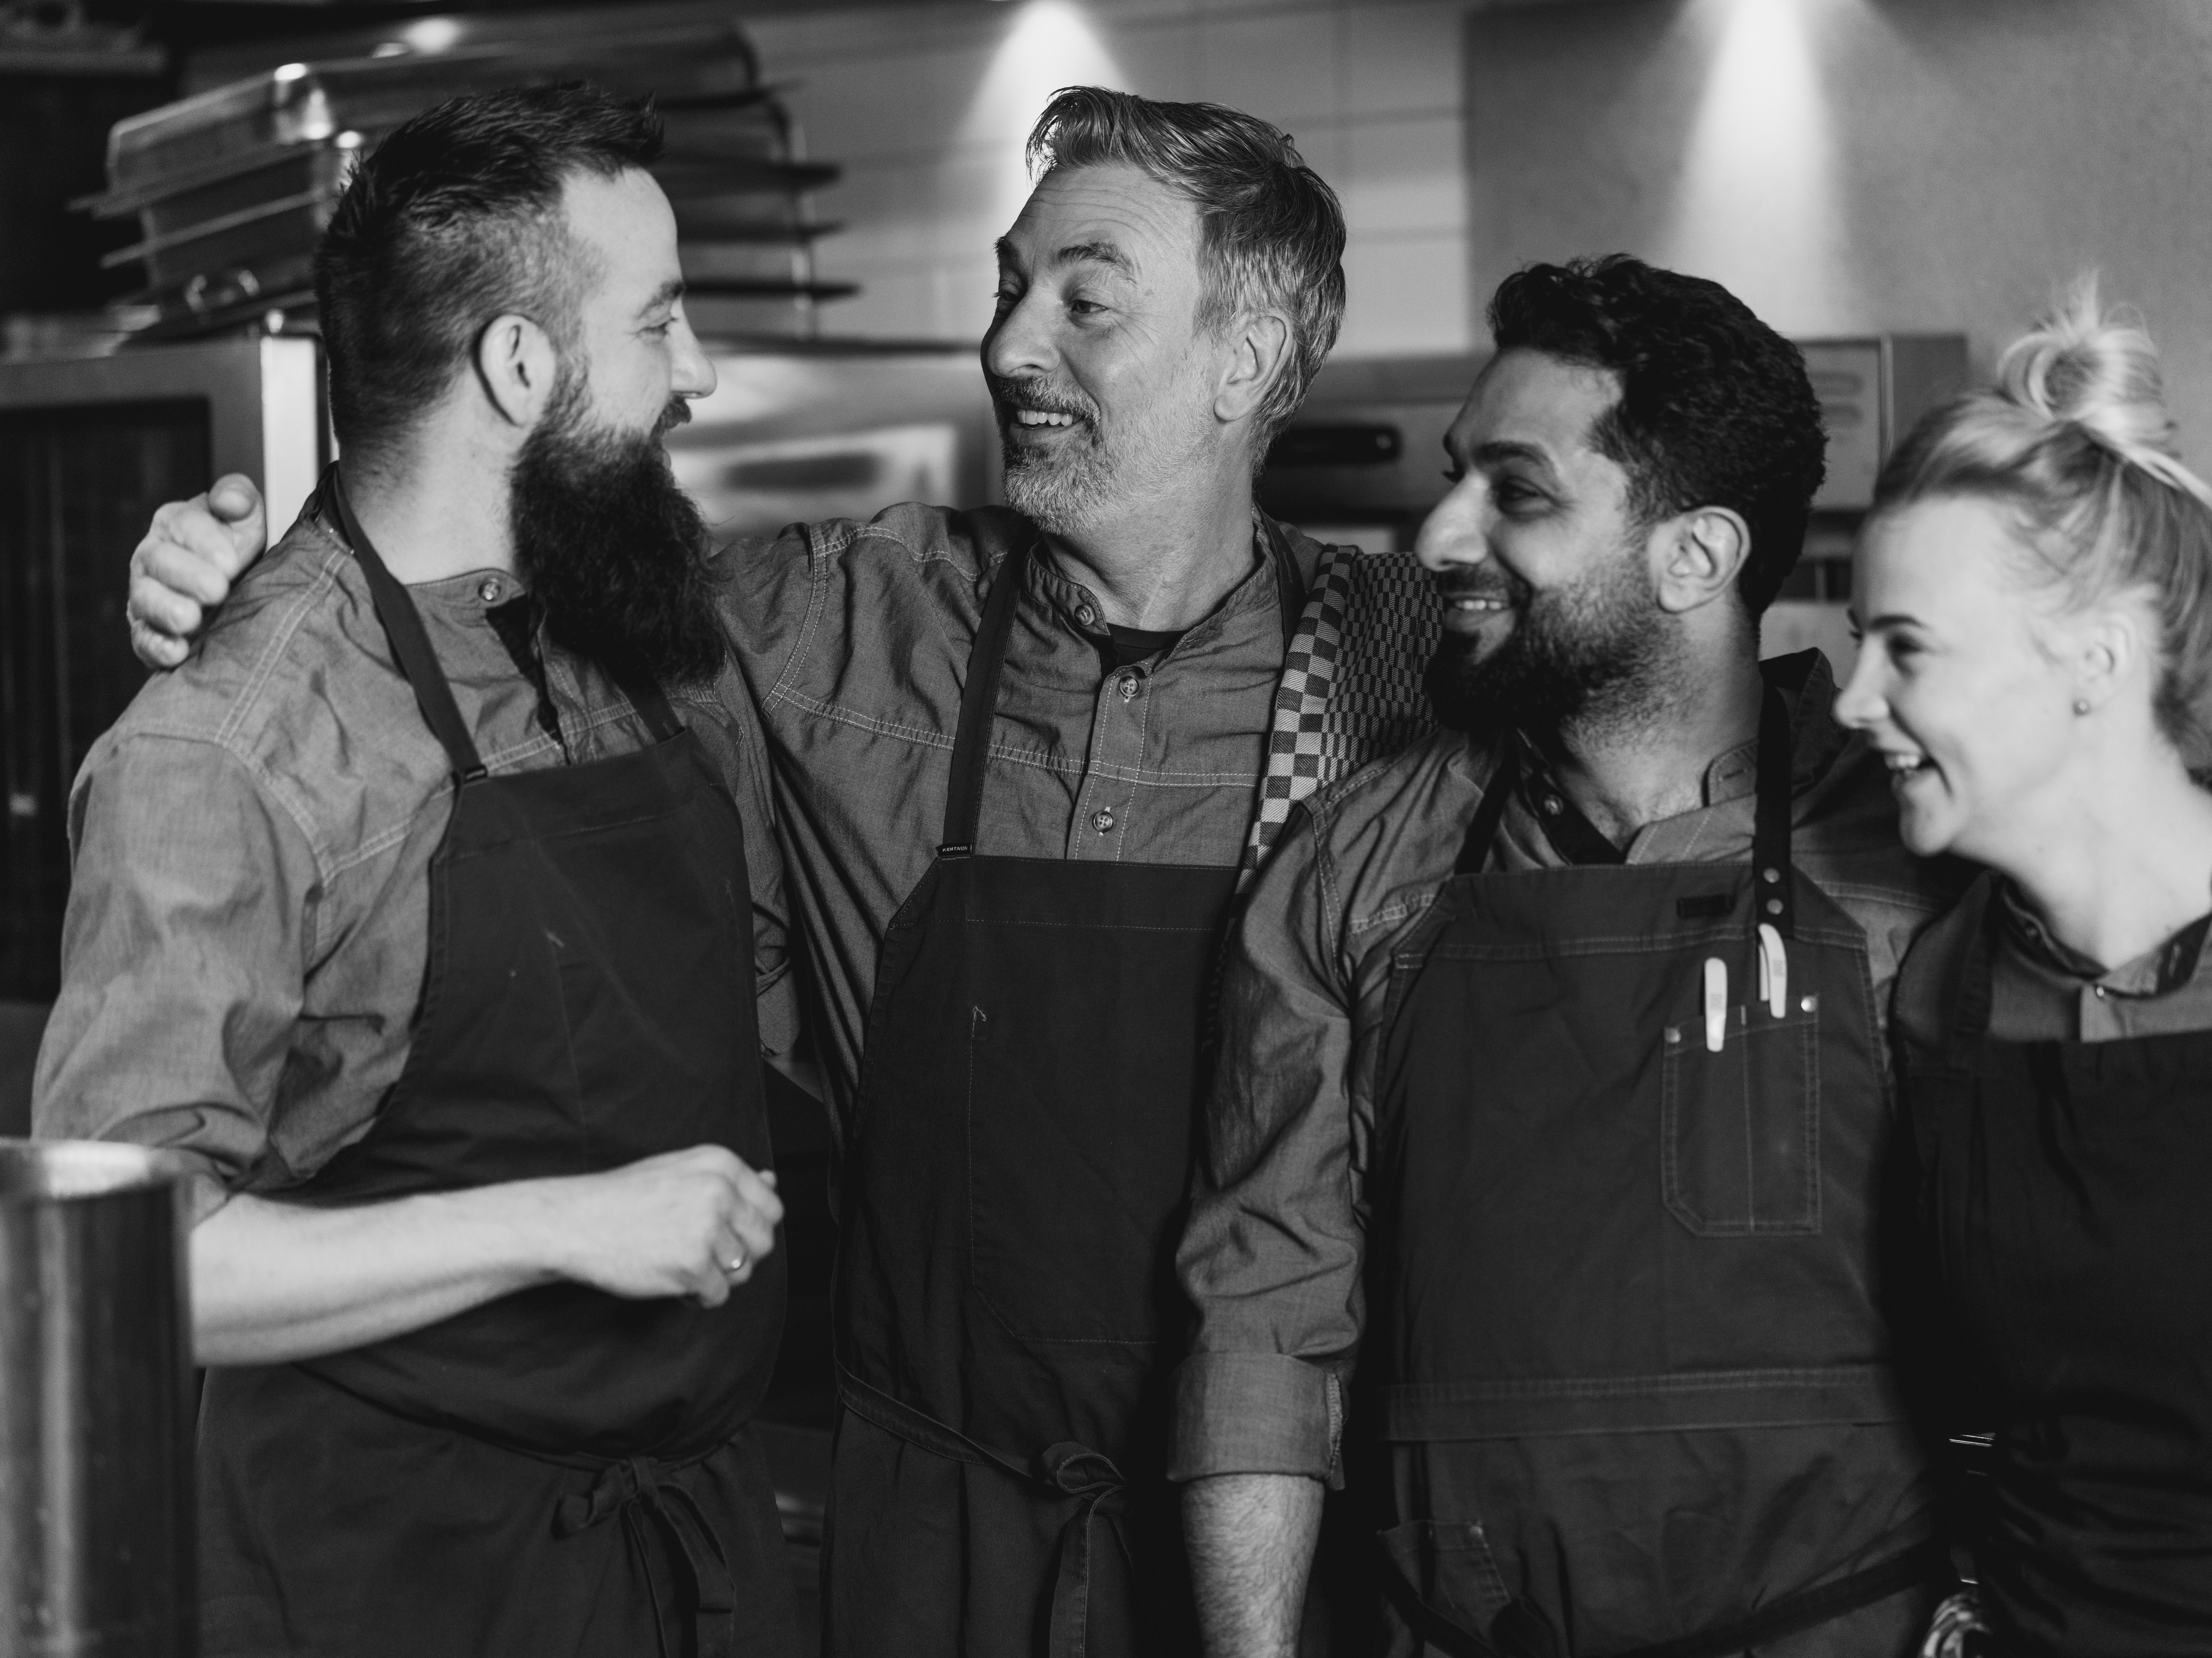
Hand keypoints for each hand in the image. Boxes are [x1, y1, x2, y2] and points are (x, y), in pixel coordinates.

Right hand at [128, 474, 268, 668]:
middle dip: (187, 576)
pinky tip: (176, 651)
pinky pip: (144, 639)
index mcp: (175, 524)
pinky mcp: (148, 632)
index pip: (184, 524)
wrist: (233, 593)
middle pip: (159, 561)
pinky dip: (157, 646)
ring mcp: (147, 595)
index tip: (229, 561)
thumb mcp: (245, 519)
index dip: (205, 541)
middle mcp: (153, 557)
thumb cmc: (234, 551)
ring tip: (191, 619)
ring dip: (166, 610)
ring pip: (145, 600)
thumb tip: (231, 499)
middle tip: (217, 589)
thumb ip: (239, 498)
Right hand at [541, 1145, 783, 1308]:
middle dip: (738, 1254)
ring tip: (681, 1262)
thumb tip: (773, 1180)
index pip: (772, 1207)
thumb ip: (729, 1180)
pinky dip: (698, 1294)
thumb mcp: (682, 1172)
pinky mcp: (692, 1266)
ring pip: (742, 1271)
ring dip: (716, 1275)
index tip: (726, 1232)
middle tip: (702, 1253)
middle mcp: (720, 1193)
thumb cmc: (627, 1198)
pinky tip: (671, 1277)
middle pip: (763, 1241)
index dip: (751, 1227)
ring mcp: (707, 1229)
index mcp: (721, 1166)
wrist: (576, 1221)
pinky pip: (718, 1294)